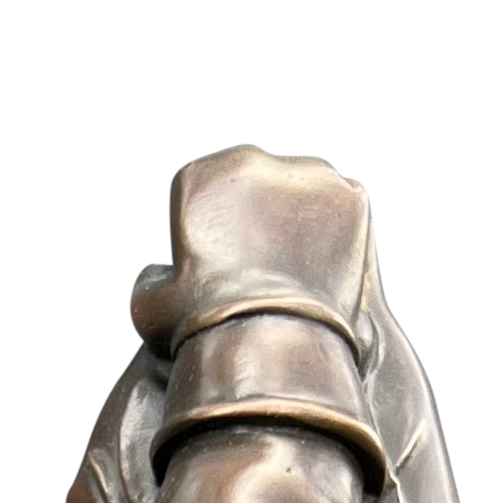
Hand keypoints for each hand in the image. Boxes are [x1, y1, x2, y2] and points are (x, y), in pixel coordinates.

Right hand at [132, 150, 375, 361]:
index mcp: (202, 175)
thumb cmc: (203, 328)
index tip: (222, 269)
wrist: (271, 343)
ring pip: (304, 195)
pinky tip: (325, 273)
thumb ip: (153, 281)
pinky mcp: (352, 194)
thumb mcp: (150, 308)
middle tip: (267, 274)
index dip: (215, 235)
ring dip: (301, 225)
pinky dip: (337, 235)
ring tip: (298, 278)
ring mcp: (309, 173)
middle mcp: (256, 159)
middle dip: (262, 221)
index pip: (208, 196)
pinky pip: (343, 209)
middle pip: (259, 187)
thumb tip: (159, 274)